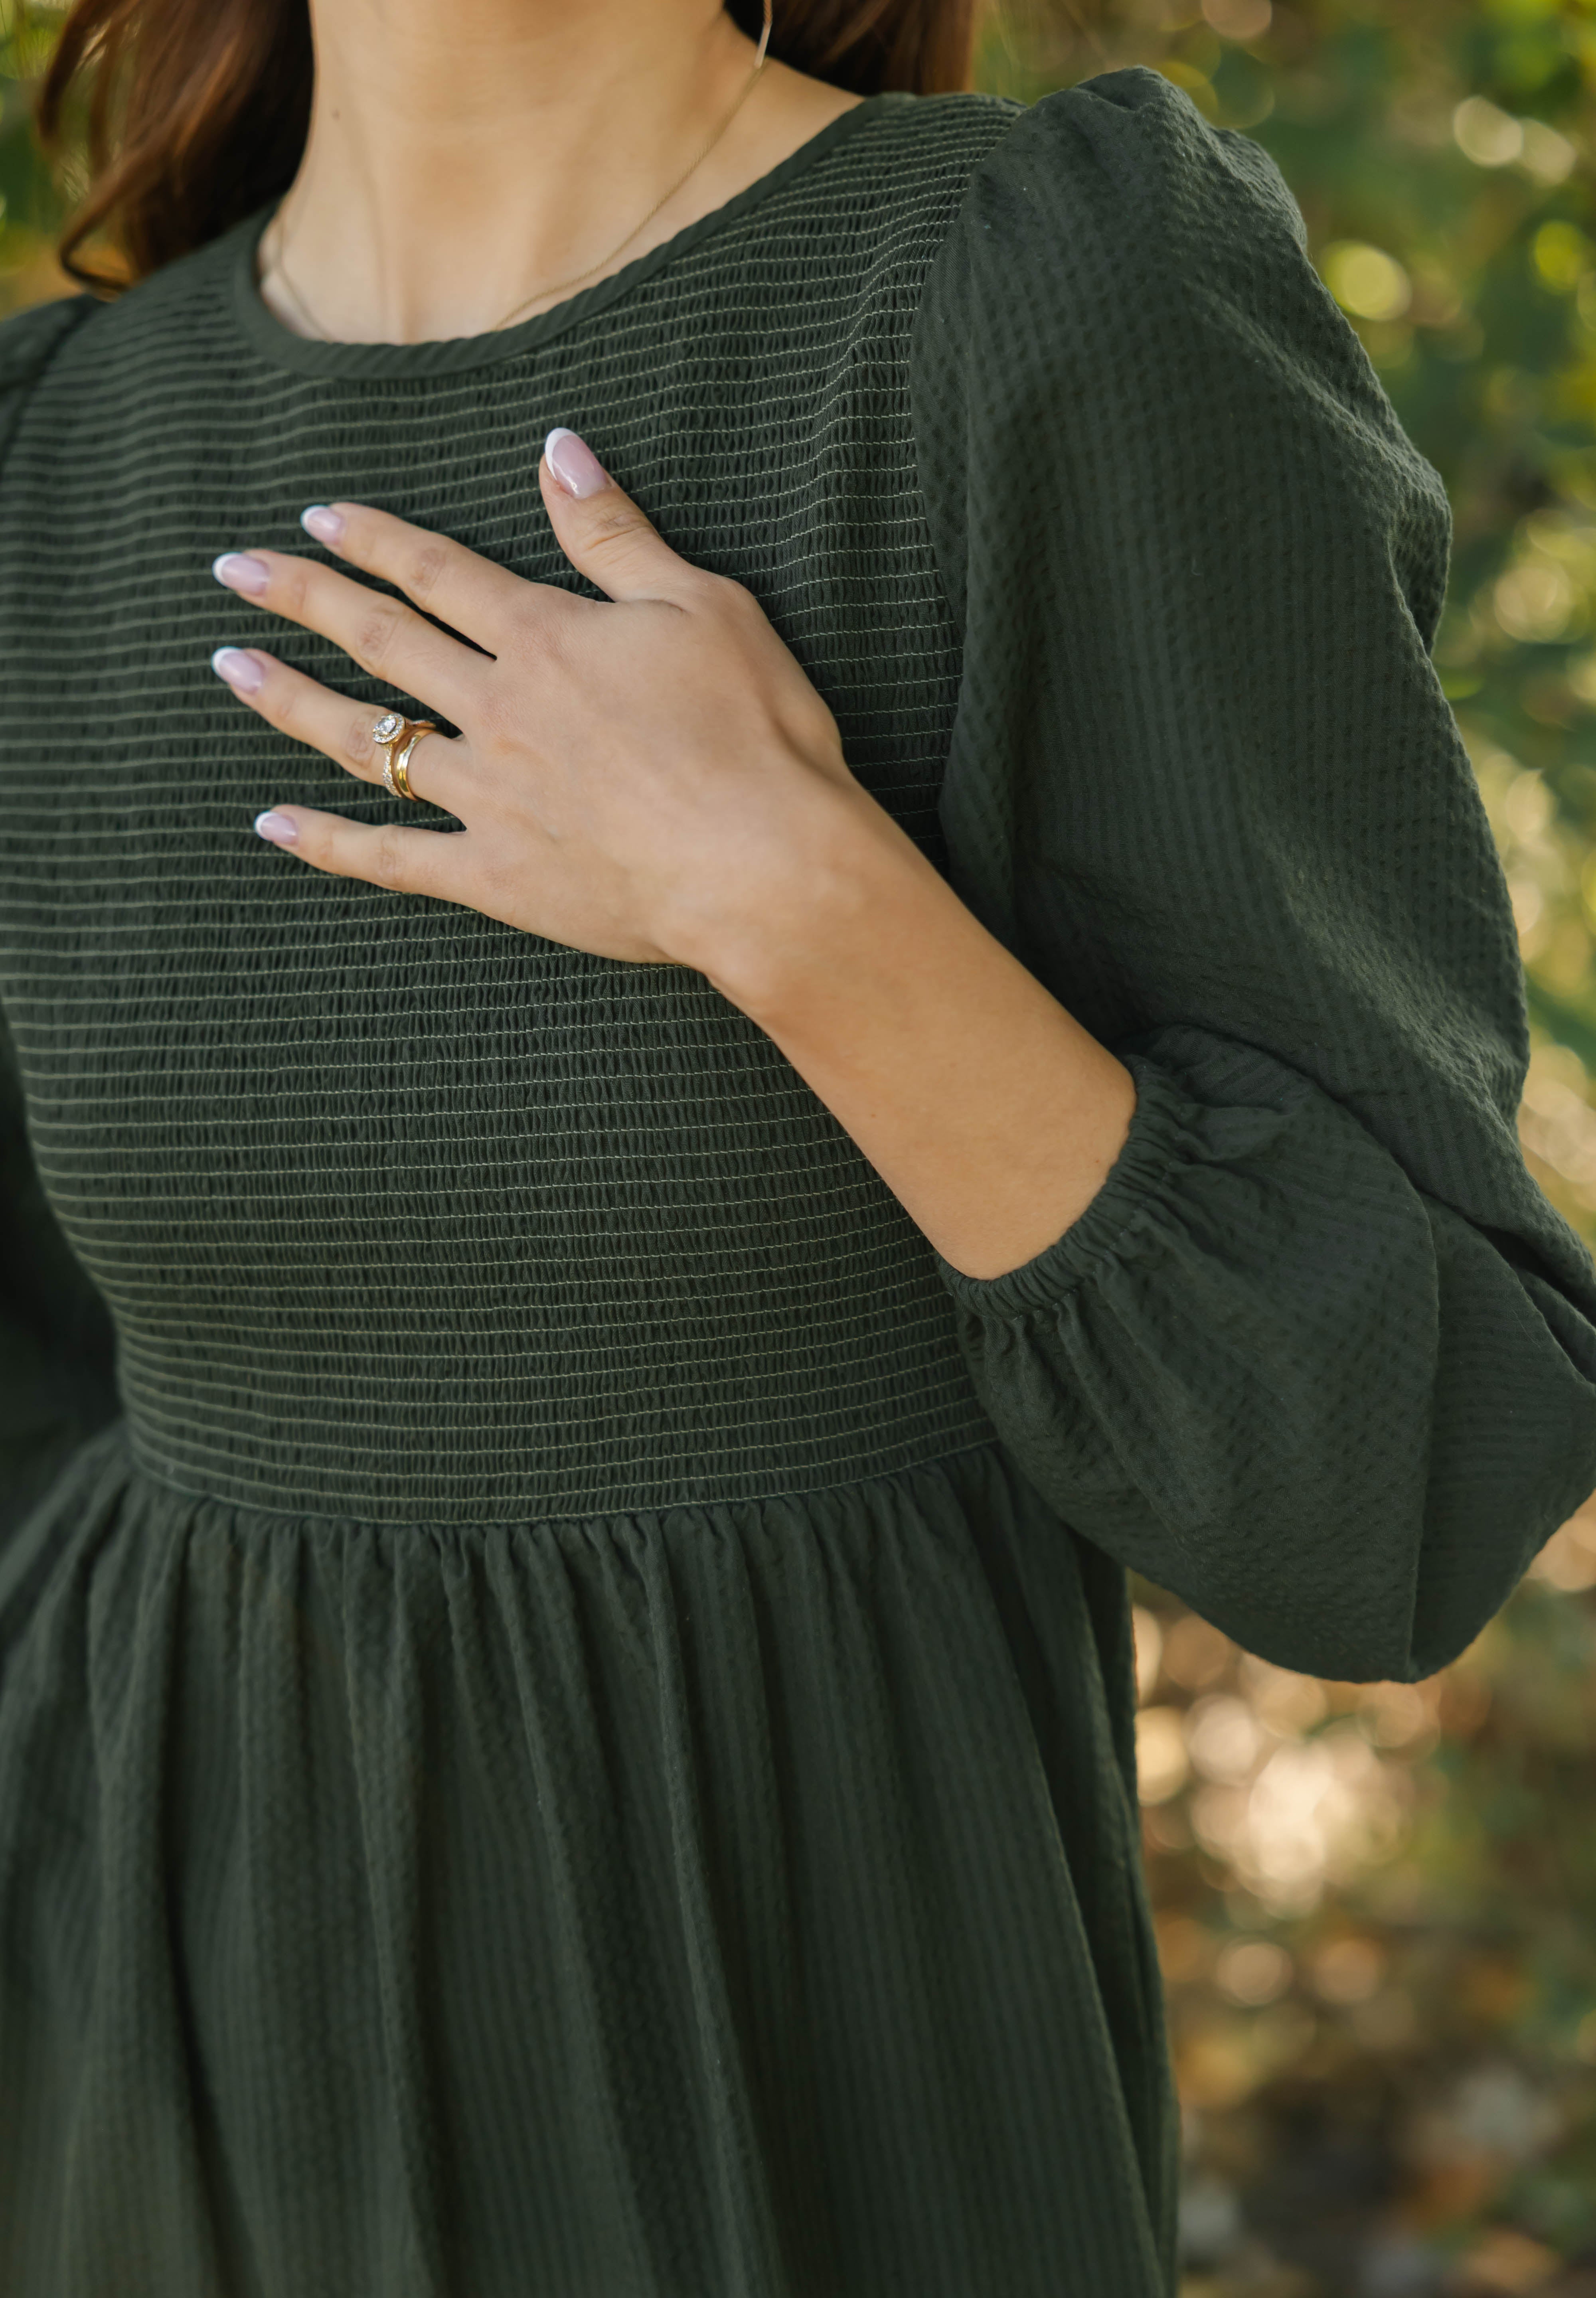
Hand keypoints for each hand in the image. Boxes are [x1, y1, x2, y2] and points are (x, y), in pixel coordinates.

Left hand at [210, 427, 865, 976]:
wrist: (766, 866)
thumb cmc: (754, 732)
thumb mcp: (701, 605)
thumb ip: (614, 533)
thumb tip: (557, 451)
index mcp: (544, 639)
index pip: (436, 572)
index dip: (374, 540)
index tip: (317, 517)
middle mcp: (498, 710)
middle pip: (381, 642)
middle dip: (303, 598)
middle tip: (235, 571)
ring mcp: (488, 798)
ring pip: (367, 740)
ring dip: (294, 702)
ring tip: (235, 670)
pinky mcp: (497, 876)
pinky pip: (392, 858)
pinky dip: (327, 844)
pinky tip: (271, 824)